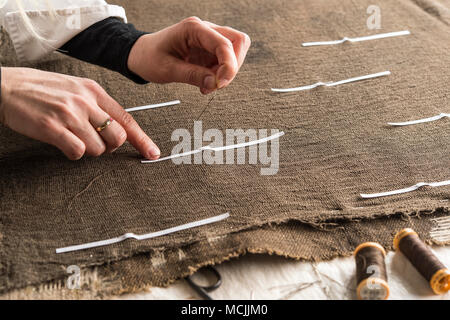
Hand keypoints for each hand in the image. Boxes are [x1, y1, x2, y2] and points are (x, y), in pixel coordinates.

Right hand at [0, 67, 159, 159]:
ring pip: (98, 148)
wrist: (6, 87)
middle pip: (117, 137)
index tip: (152, 153)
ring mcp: (70, 114)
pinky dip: (73, 153)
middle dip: (109, 147)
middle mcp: (85, 101)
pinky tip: (62, 143)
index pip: (126, 118)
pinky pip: (78, 152)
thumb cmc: (41, 89)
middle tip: (95, 143)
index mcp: (94, 91)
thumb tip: (116, 129)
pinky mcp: (53, 128)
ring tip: (72, 138)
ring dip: (88, 150)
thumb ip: (97, 105)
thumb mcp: (75, 88)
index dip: (142, 139)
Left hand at [127, 17, 250, 93]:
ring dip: (227, 72)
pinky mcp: (209, 51)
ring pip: (235, 52)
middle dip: (233, 66)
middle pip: (238, 42)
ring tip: (208, 83)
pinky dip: (220, 75)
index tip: (220, 83)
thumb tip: (213, 83)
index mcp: (193, 28)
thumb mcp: (167, 70)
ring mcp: (208, 40)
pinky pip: (225, 61)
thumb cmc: (150, 57)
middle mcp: (204, 30)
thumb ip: (192, 76)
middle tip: (217, 83)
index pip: (224, 43)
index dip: (229, 66)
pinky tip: (205, 81)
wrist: (141, 55)